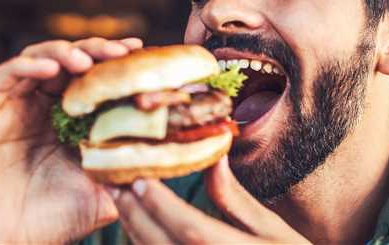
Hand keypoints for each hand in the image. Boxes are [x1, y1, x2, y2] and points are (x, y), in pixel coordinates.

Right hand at [0, 37, 142, 244]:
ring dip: (63, 53)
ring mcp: (10, 108)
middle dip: (95, 51)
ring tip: (87, 61)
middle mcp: (38, 107)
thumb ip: (125, 172)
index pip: (91, 77)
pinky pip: (3, 76)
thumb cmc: (51, 222)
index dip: (113, 62)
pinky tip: (51, 69)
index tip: (140, 51)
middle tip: (120, 52)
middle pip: (67, 60)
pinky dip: (27, 66)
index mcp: (65, 119)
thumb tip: (164, 159)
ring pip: (36, 59)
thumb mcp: (100, 192)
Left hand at [114, 156, 309, 243]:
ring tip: (123, 202)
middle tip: (115, 184)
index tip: (140, 179)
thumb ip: (237, 199)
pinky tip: (138, 229)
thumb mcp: (274, 230)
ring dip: (133, 231)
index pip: (191, 229)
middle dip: (136, 214)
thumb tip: (214, 156)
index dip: (161, 205)